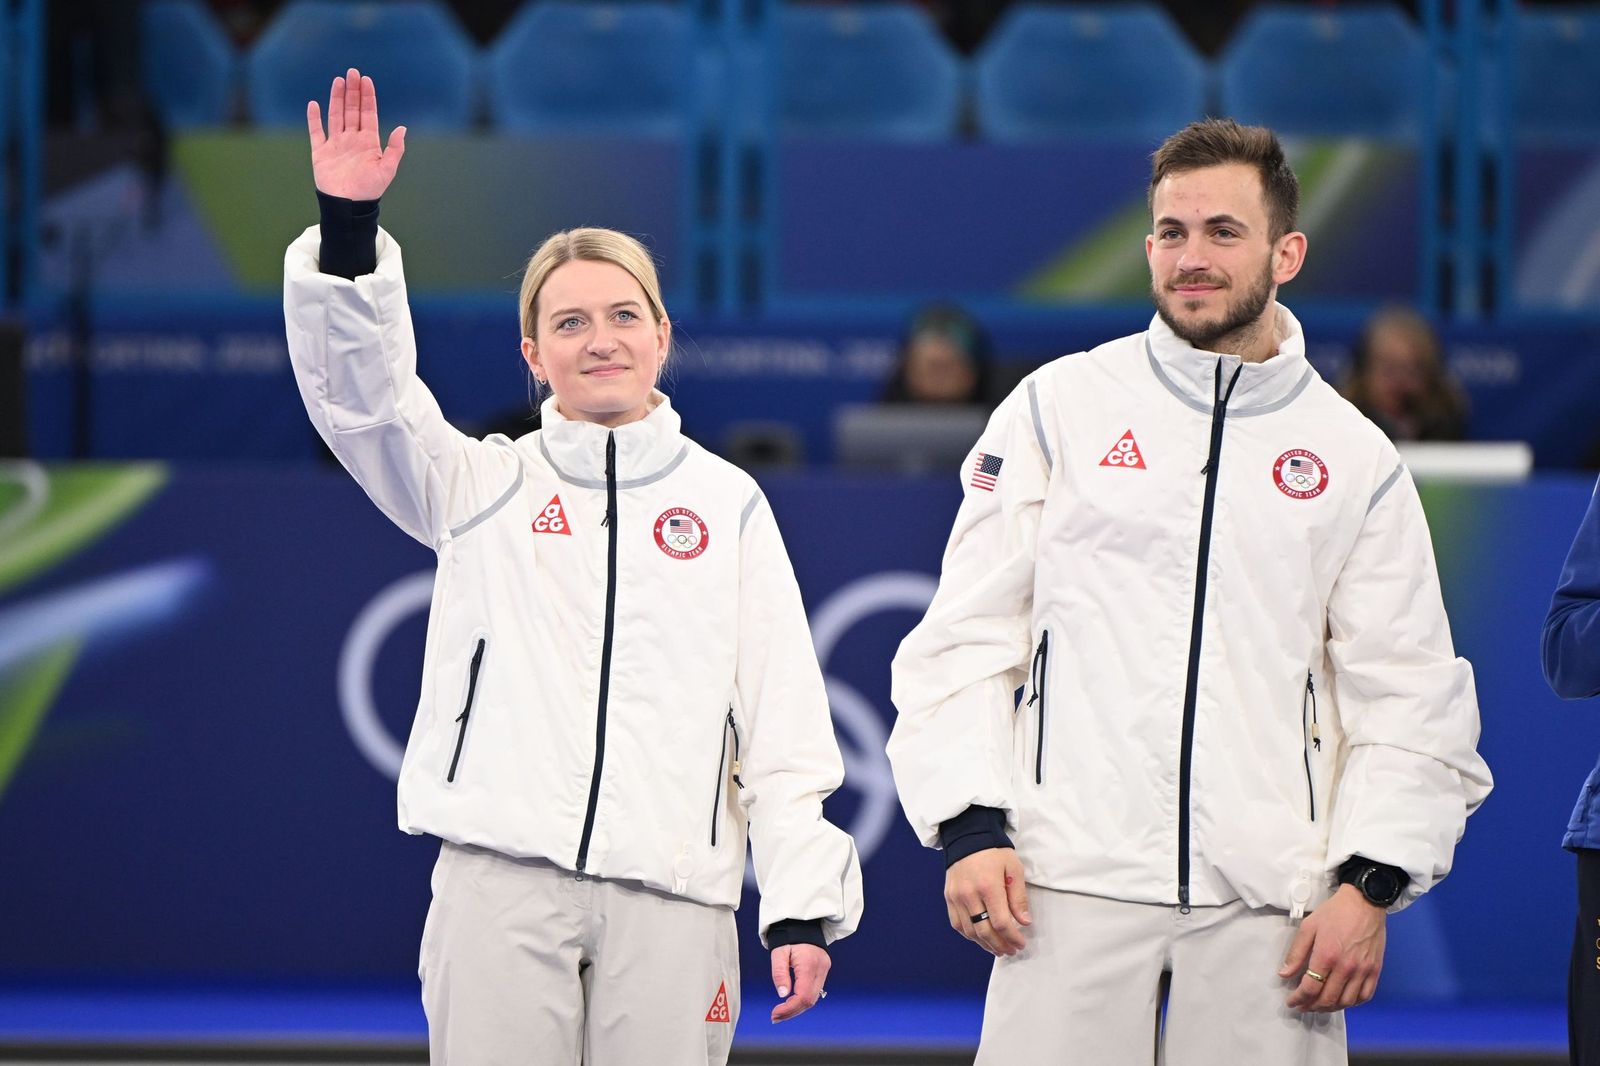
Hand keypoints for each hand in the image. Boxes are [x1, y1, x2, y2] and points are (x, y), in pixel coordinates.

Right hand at [306, 67, 405, 199]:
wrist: (348, 206)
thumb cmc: (370, 190)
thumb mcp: (387, 170)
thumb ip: (394, 149)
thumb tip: (402, 128)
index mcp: (368, 142)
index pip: (368, 114)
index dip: (367, 97)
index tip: (367, 80)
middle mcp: (352, 140)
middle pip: (352, 110)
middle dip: (353, 91)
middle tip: (353, 72)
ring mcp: (336, 144)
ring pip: (336, 116)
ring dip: (337, 98)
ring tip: (338, 81)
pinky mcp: (321, 152)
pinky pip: (316, 132)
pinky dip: (314, 118)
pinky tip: (314, 104)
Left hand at [770, 943, 829, 1021]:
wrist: (802, 923)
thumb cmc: (788, 936)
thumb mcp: (778, 952)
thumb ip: (779, 973)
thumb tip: (782, 994)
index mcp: (809, 964)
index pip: (803, 996)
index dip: (789, 1009)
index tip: (775, 1014)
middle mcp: (820, 968)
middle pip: (809, 1000)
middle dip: (792, 1011)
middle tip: (775, 1017)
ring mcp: (824, 969)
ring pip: (814, 997)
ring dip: (797, 1007)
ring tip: (780, 1012)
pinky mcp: (824, 969)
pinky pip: (815, 990)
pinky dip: (803, 999)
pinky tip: (791, 1002)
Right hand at [944, 847, 1029, 955]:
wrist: (967, 836)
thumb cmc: (994, 851)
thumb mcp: (1014, 868)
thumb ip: (1018, 897)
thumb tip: (1024, 922)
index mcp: (988, 885)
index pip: (1001, 922)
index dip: (1013, 937)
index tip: (1021, 943)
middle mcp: (969, 893)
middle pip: (984, 931)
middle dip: (1000, 945)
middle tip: (1011, 950)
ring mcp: (956, 897)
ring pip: (970, 931)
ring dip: (985, 944)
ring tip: (997, 949)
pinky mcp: (949, 897)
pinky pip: (957, 924)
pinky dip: (969, 935)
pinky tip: (980, 938)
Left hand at [1279, 883, 1386, 1011]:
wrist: (1364, 903)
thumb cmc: (1334, 913)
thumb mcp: (1309, 927)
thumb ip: (1296, 952)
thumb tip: (1285, 974)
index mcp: (1326, 955)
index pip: (1310, 988)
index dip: (1298, 999)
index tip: (1291, 1002)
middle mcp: (1346, 967)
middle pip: (1327, 999)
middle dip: (1312, 1006)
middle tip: (1303, 1006)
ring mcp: (1363, 971)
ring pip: (1346, 1001)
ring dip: (1331, 1008)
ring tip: (1319, 1006)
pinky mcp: (1375, 970)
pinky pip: (1365, 996)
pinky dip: (1352, 1003)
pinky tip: (1342, 1001)